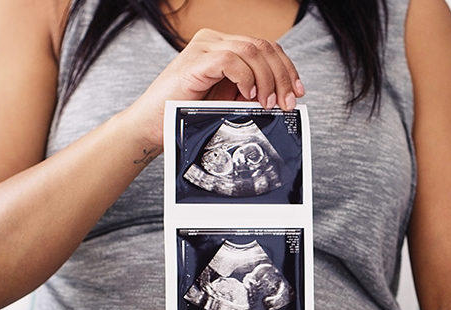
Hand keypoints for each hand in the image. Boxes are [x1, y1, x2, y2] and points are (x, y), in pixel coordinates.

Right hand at [126, 28, 304, 146]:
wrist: (152, 127)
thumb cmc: (185, 117)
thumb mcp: (227, 104)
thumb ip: (250, 95)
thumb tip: (282, 97)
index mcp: (223, 47)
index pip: (265, 48)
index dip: (286, 68)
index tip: (298, 92)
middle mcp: (214, 41)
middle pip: (263, 46)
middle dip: (282, 76)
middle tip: (288, 102)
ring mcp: (204, 47)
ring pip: (252, 51)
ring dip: (267, 79)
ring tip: (269, 104)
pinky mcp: (195, 60)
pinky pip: (231, 60)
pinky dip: (246, 79)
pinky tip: (249, 97)